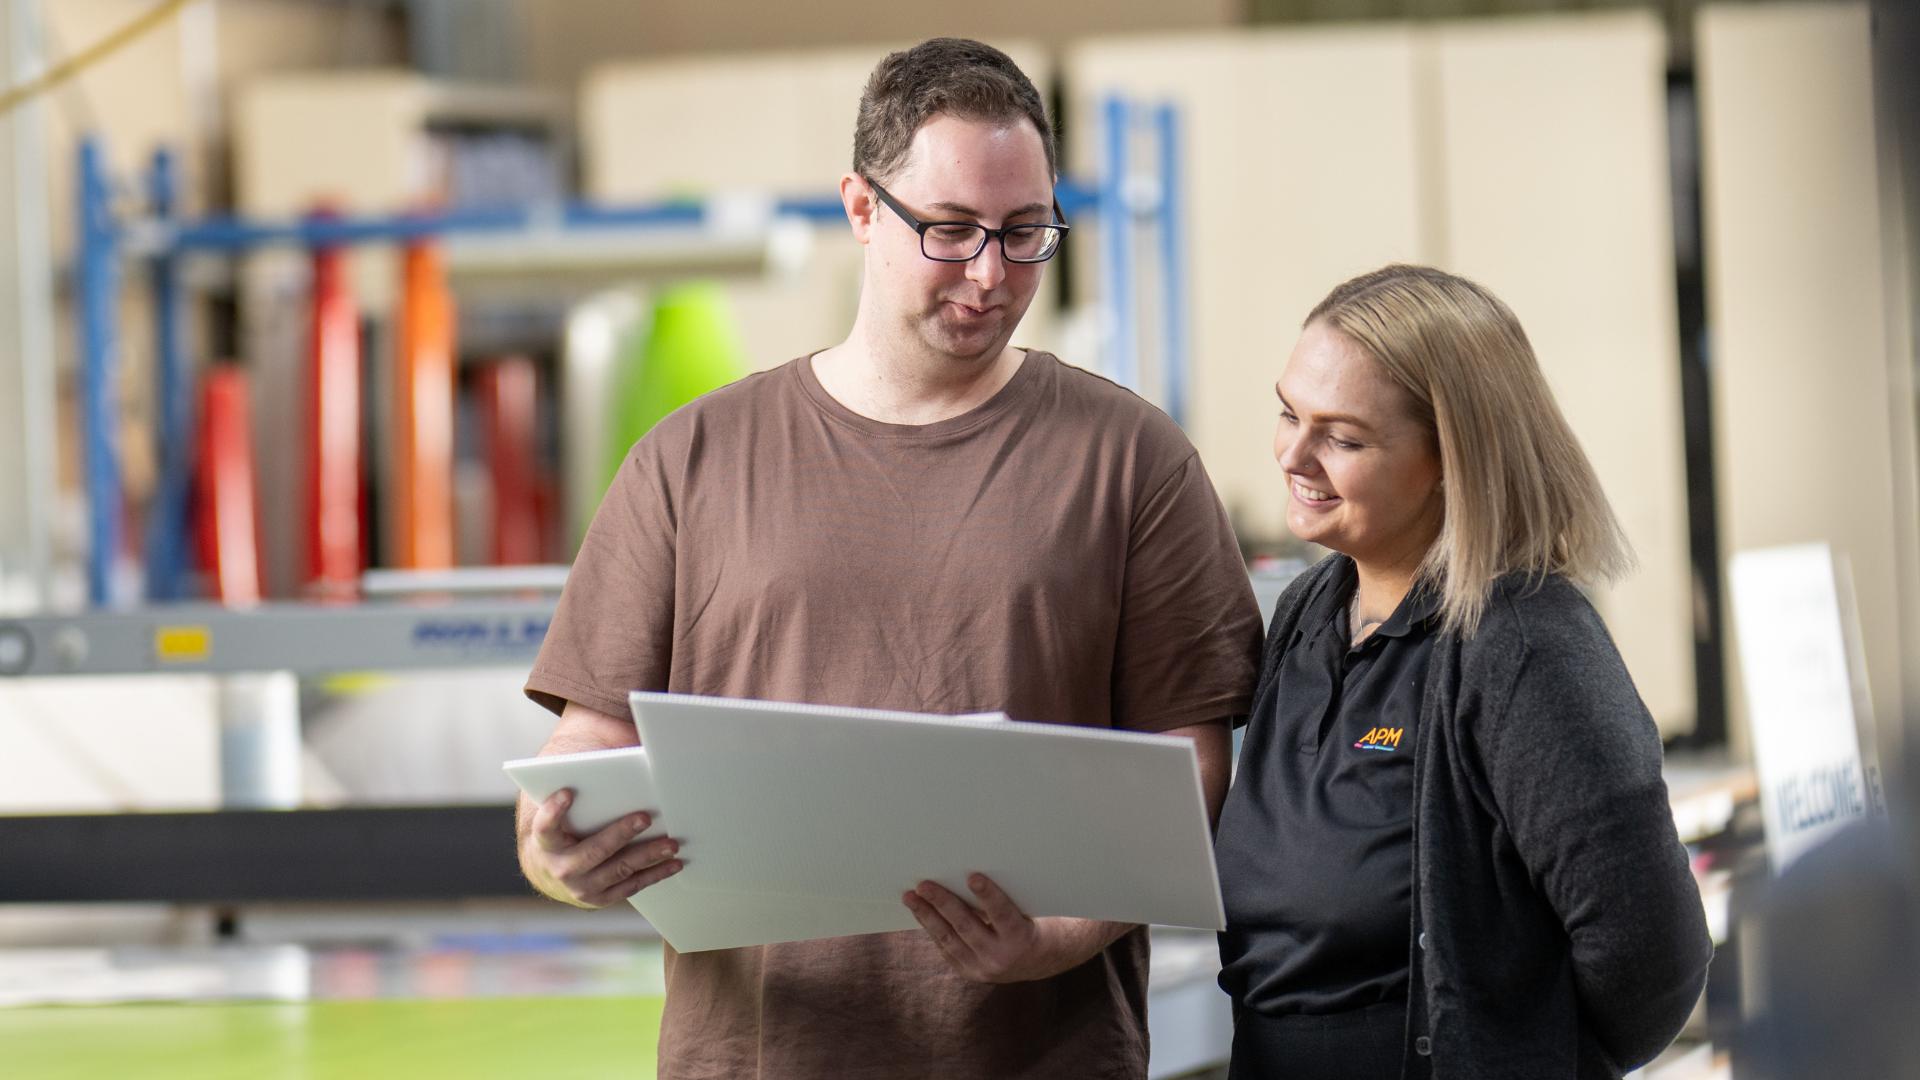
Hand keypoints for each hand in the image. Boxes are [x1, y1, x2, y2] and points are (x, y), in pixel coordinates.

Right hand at [520, 789, 683, 908]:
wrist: (550, 870)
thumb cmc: (564, 828)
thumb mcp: (560, 809)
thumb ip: (578, 784)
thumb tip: (614, 750)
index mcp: (546, 842)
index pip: (545, 826)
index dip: (554, 811)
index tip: (568, 792)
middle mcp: (561, 868)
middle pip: (594, 850)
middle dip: (621, 833)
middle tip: (645, 817)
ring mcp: (581, 887)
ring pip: (618, 869)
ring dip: (648, 855)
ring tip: (671, 843)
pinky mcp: (600, 899)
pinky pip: (631, 886)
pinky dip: (655, 874)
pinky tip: (674, 863)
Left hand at [903, 873, 1123, 983]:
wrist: (1039, 960)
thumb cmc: (1032, 920)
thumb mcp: (1027, 908)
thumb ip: (1004, 897)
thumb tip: (972, 870)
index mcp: (1021, 938)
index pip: (1002, 914)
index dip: (988, 895)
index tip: (973, 876)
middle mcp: (1000, 957)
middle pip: (966, 926)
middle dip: (943, 903)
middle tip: (924, 884)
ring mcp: (982, 968)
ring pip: (949, 938)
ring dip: (927, 915)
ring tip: (910, 897)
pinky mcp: (968, 972)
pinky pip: (946, 947)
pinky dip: (932, 927)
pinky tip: (920, 911)